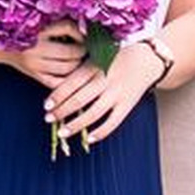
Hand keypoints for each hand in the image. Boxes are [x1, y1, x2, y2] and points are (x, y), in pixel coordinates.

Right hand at [3, 20, 85, 87]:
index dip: (80, 32)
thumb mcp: (43, 23)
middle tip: (86, 49)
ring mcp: (34, 63)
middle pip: (70, 51)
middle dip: (82, 51)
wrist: (1, 45)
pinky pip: (56, 82)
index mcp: (39, 28)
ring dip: (78, 65)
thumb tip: (88, 32)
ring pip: (67, 68)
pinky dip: (67, 79)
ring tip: (79, 59)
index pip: (68, 28)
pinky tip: (71, 74)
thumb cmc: (27, 31)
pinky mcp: (34, 75)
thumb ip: (64, 25)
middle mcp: (36, 46)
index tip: (85, 34)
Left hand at [44, 42, 160, 145]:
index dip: (57, 96)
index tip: (46, 106)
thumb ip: (80, 67)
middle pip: (79, 100)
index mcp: (95, 65)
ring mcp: (117, 93)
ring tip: (62, 132)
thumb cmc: (116, 56)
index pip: (72, 83)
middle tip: (48, 119)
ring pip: (93, 114)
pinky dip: (101, 132)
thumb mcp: (97, 55)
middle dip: (61, 112)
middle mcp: (105, 80)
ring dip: (76, 125)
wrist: (148, 58)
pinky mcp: (127, 104)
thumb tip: (56, 82)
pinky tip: (88, 139)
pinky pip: (113, 122)